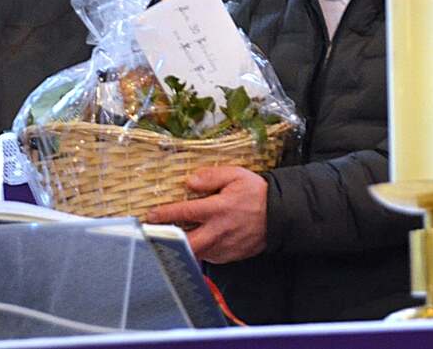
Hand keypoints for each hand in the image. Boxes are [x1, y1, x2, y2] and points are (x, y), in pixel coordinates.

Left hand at [145, 166, 267, 263]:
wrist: (281, 216)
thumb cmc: (257, 194)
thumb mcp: (237, 176)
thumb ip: (212, 176)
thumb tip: (190, 181)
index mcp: (219, 208)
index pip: (185, 213)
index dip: (164, 214)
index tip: (151, 215)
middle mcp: (218, 230)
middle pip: (184, 243)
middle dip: (165, 241)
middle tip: (152, 235)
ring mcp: (222, 247)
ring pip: (193, 253)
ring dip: (180, 247)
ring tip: (169, 239)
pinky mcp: (227, 257)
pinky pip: (206, 256)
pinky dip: (198, 250)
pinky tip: (196, 241)